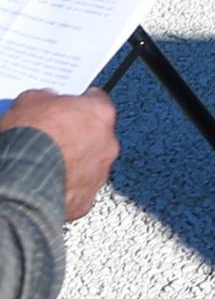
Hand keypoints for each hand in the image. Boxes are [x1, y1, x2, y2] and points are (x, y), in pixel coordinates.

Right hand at [0, 89, 118, 219]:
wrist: (22, 181)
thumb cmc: (30, 138)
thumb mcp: (29, 101)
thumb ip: (46, 97)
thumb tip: (46, 100)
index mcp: (100, 113)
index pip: (97, 101)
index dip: (79, 104)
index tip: (67, 108)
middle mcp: (108, 144)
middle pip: (96, 136)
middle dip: (77, 137)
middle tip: (54, 139)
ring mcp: (99, 174)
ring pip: (89, 166)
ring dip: (73, 165)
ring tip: (46, 166)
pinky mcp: (85, 201)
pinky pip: (77, 192)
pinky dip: (65, 189)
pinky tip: (46, 186)